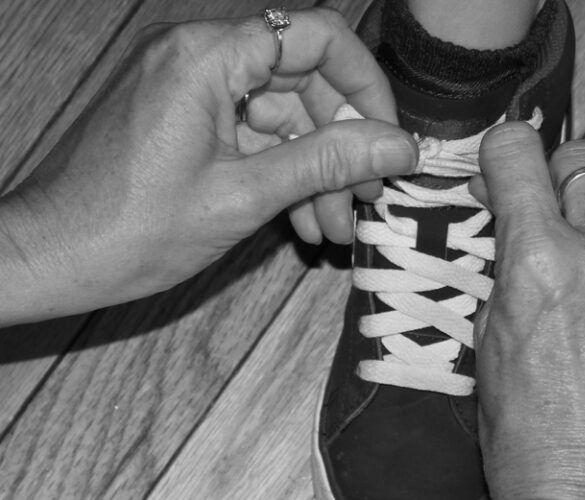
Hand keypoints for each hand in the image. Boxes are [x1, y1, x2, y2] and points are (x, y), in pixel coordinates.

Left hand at [0, 8, 416, 325]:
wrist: (52, 258)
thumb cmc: (133, 231)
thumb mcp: (244, 196)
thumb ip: (328, 162)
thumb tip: (401, 146)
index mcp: (208, 56)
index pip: (317, 36)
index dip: (365, 85)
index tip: (388, 140)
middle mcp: (198, 55)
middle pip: (303, 79)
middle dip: (341, 143)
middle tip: (365, 200)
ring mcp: (189, 85)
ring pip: (280, 113)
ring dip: (314, 169)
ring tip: (332, 229)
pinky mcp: (184, 115)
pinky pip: (250, 132)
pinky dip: (280, 171)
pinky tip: (300, 221)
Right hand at [471, 123, 584, 498]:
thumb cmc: (527, 434)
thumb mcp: (487, 338)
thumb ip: (502, 263)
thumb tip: (509, 219)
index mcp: (539, 264)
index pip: (520, 155)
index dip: (502, 152)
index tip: (500, 163)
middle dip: (556, 173)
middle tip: (542, 204)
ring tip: (584, 245)